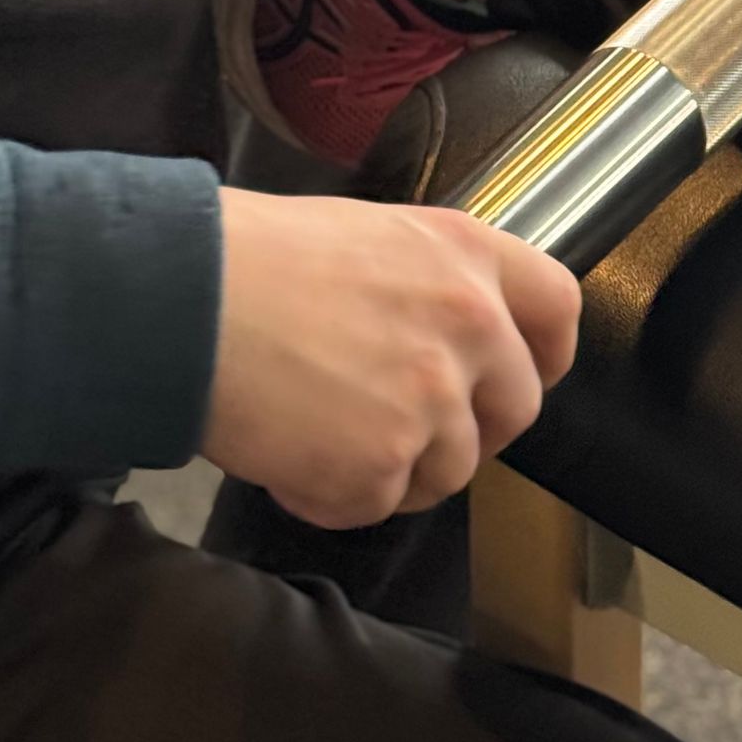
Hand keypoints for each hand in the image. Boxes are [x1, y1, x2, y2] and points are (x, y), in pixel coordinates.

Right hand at [204, 188, 581, 529]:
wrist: (183, 302)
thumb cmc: (254, 259)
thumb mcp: (372, 236)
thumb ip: (433, 285)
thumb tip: (450, 337)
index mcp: (468, 256)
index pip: (558, 307)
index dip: (548, 351)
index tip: (532, 373)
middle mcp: (471, 325)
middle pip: (516, 408)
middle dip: (470, 431)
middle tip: (406, 429)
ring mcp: (433, 399)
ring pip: (449, 469)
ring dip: (395, 468)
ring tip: (322, 429)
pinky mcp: (384, 463)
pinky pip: (377, 505)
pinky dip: (333, 496)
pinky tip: (288, 453)